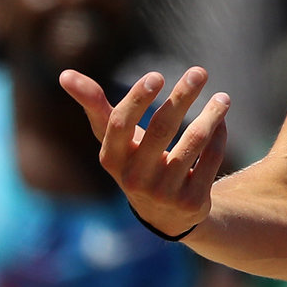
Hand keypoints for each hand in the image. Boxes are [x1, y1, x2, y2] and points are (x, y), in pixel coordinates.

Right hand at [60, 66, 229, 237]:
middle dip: (182, 96)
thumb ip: (94, 106)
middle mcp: (135, 179)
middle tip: (199, 72)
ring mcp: (164, 193)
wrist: (164, 214)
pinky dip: (219, 136)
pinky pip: (211, 159)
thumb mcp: (114, 139)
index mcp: (112, 159)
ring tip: (223, 97)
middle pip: (162, 128)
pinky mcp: (192, 202)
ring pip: (193, 142)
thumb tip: (64, 74)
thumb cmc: (135, 161)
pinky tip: (222, 120)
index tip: (157, 75)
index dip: (137, 98)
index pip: (120, 124)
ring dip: (211, 114)